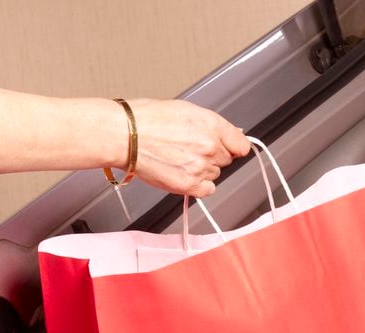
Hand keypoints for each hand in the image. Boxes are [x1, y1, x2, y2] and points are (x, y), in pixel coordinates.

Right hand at [122, 99, 249, 196]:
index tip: (228, 147)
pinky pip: (207, 189)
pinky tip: (183, 173)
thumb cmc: (146, 119)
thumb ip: (211, 125)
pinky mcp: (189, 185)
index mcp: (211, 125)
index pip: (241, 144)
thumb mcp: (184, 110)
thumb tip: (233, 134)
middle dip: (212, 155)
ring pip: (215, 174)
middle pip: (226, 159)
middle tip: (188, 149)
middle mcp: (210, 146)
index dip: (233, 146)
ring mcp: (201, 167)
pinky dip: (198, 185)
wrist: (123, 135)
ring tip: (178, 158)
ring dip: (202, 169)